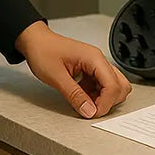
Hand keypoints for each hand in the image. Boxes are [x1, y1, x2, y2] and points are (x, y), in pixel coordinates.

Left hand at [14, 21, 131, 117]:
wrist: (34, 41)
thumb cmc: (43, 51)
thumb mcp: (56, 76)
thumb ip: (75, 95)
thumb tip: (89, 111)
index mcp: (93, 58)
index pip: (113, 85)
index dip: (105, 104)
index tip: (92, 113)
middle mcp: (98, 60)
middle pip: (120, 86)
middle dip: (108, 101)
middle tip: (91, 108)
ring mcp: (95, 64)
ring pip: (113, 86)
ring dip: (102, 98)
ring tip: (84, 101)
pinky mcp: (90, 69)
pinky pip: (101, 85)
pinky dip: (95, 94)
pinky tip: (81, 95)